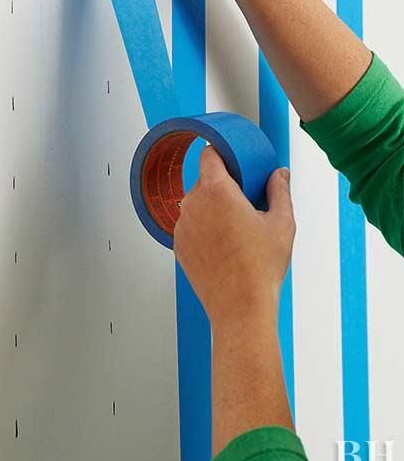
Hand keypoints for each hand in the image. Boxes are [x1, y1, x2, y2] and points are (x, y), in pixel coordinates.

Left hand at [174, 146, 294, 325]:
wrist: (240, 306)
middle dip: (222, 186)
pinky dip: (203, 229)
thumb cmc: (260, 267)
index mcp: (216, 191)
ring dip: (212, 209)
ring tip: (235, 229)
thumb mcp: (281, 223)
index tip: (232, 159)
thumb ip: (279, 191)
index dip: (221, 154)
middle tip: (244, 203)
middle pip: (204, 181)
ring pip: (196, 204)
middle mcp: (193, 204)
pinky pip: (190, 226)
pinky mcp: (178, 245)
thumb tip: (280, 175)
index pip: (209, 154)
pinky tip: (223, 245)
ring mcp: (182, 226)